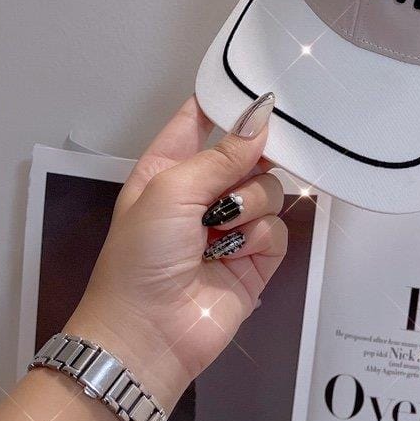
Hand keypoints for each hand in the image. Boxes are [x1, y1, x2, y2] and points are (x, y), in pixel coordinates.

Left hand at [63, 92, 286, 412]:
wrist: (148, 335)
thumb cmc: (141, 256)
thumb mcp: (171, 190)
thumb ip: (221, 154)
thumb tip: (261, 118)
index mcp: (170, 166)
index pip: (201, 119)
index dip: (226, 100)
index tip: (255, 85)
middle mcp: (203, 190)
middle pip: (248, 150)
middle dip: (251, 157)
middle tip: (245, 166)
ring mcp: (232, 223)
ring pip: (269, 186)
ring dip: (249, 203)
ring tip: (222, 229)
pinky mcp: (256, 255)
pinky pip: (278, 226)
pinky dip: (260, 236)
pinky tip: (237, 252)